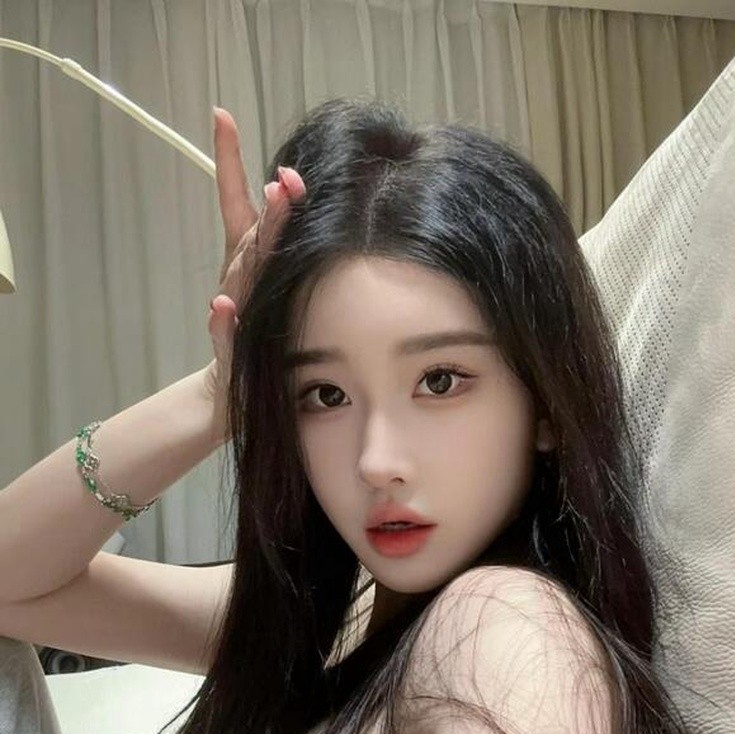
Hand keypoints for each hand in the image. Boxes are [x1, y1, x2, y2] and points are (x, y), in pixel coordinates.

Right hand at [204, 106, 305, 432]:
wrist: (230, 394)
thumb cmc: (256, 337)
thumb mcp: (267, 288)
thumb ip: (274, 244)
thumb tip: (289, 190)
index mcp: (246, 262)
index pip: (234, 203)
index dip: (228, 161)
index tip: (222, 116)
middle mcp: (237, 281)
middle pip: (252, 239)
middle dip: (270, 212)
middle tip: (286, 182)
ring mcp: (232, 314)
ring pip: (242, 278)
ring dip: (253, 250)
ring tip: (272, 216)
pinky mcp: (229, 351)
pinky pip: (225, 334)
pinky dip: (223, 322)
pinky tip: (222, 306)